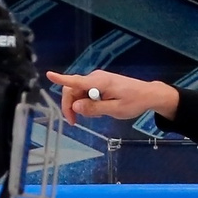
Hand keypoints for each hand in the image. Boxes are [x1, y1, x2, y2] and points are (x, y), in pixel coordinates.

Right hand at [47, 70, 179, 125]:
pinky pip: (86, 92)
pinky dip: (86, 102)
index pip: (76, 81)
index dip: (61, 79)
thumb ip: (94, 108)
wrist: (148, 94)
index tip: (49, 75)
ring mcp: (98, 79)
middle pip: (73, 89)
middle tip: (74, 122)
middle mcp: (96, 77)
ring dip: (78, 105)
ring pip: (78, 92)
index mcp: (100, 82)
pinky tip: (96, 110)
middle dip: (69, 105)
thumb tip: (75, 106)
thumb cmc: (134, 102)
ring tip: (90, 117)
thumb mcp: (115, 109)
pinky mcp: (100, 83)